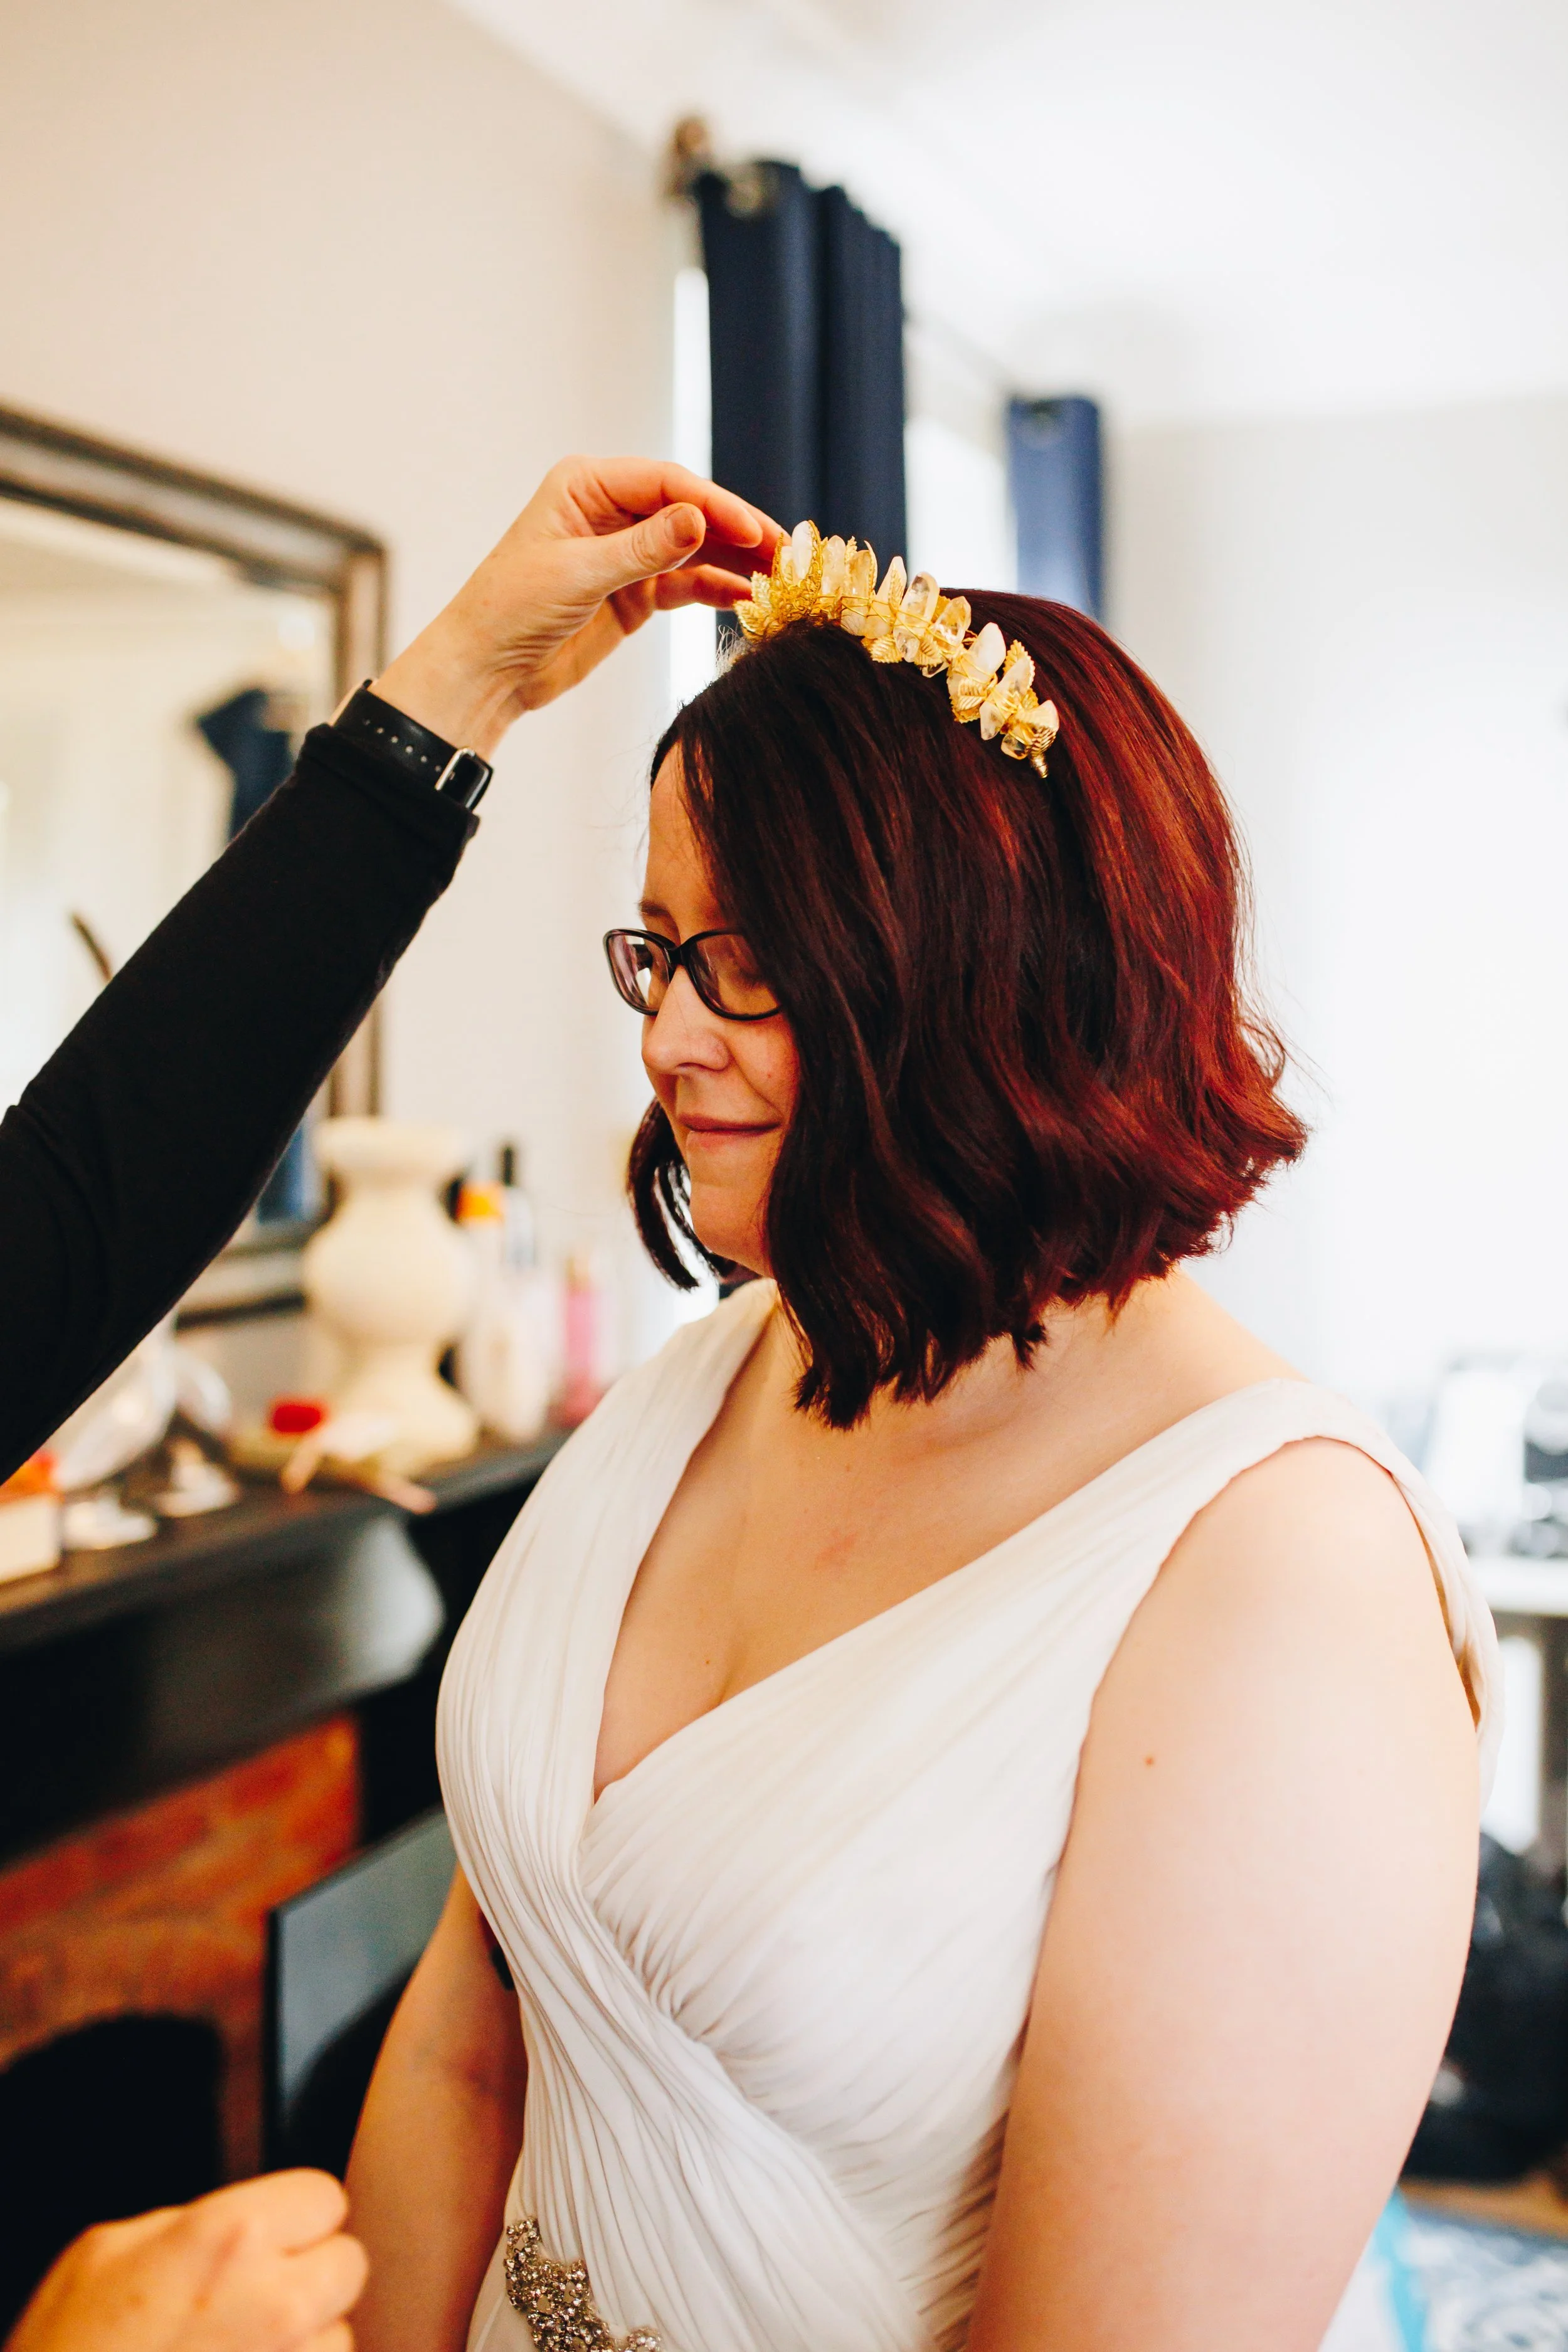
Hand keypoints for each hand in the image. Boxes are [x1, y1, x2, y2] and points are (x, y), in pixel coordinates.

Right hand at [6, 2172, 367, 2351]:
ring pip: (338, 2337)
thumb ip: (184, 2223)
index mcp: (233, 2238)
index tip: (271, 2235)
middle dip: (308, 2277)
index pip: (324, 2195)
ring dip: (303, 2343)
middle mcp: (277, 2302)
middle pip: (347, 2264)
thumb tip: (229, 2222)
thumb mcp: (105, 2252)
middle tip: (254, 2300)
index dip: (293, 2217)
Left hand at [372, 457, 778, 754]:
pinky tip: (748, 599)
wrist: (486, 671)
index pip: (667, 484)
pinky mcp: (634, 594)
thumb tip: (698, 519)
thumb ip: (642, 549)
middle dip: (738, 533)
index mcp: (587, 486)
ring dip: (736, 563)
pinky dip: (717, 591)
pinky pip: (686, 584)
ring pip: (695, 549)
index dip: (716, 506)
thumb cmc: (510, 610)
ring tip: (780, 580)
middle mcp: (610, 511)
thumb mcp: (578, 575)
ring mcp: (626, 553)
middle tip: (788, 555)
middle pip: (690, 512)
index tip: (756, 531)